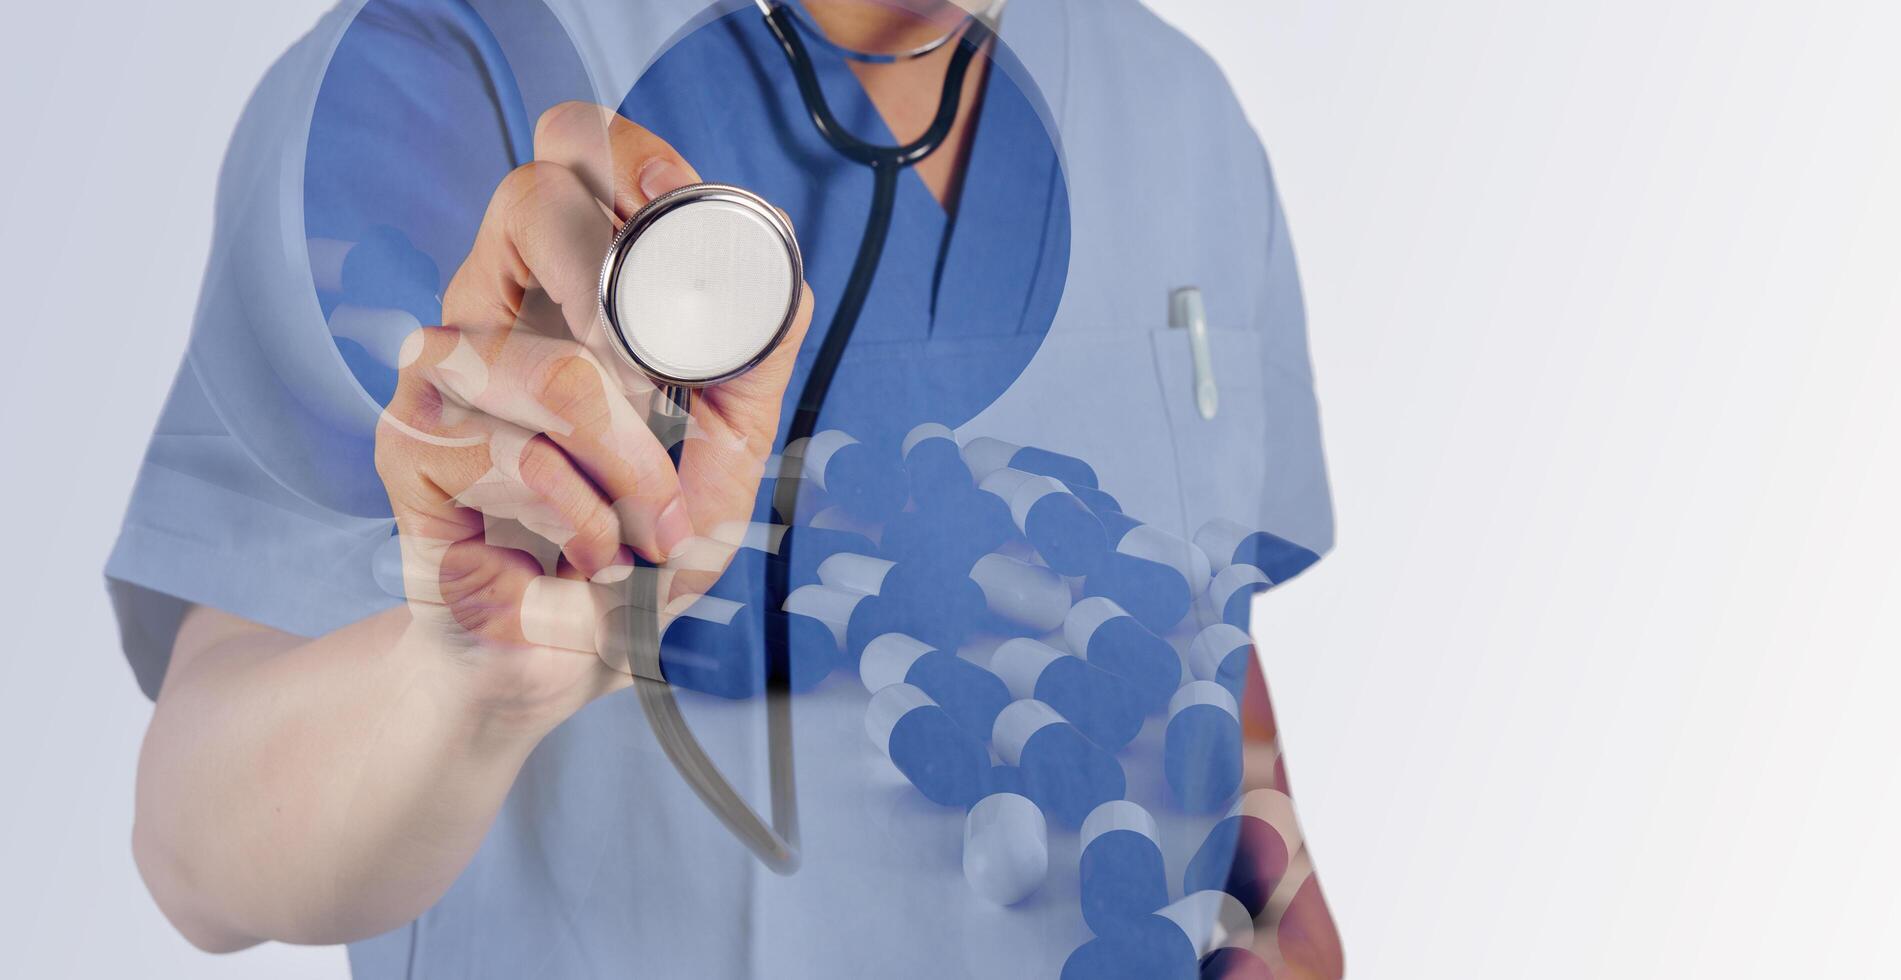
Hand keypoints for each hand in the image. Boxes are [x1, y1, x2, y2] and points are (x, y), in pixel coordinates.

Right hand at [374, 101, 813, 720]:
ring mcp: (441, 369)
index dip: (622, 153)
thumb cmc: (645, 540)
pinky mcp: (408, 443)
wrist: (568, 651)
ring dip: (629, 463)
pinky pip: (512, 455)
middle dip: (618, 291)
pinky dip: (580, 517)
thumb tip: (785, 277)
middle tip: (656, 381)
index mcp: (573, 279)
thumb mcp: (727, 451)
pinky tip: (588, 549)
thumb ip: (752, 364)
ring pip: (547, 362)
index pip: (571, 151)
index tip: (673, 199)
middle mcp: (496, 300)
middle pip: (527, 199)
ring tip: (648, 525)